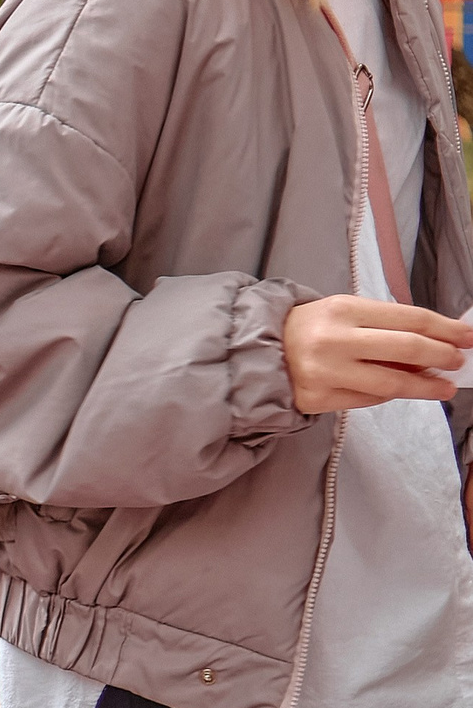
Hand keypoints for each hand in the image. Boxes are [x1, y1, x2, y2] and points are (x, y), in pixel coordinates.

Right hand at [284, 296, 472, 413]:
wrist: (255, 352)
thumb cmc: (306, 329)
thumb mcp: (342, 314)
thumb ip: (383, 327)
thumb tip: (433, 346)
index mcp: (343, 309)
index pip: (409, 318)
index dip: (445, 328)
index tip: (468, 336)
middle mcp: (334, 339)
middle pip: (408, 348)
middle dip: (442, 355)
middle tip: (458, 361)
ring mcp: (326, 372)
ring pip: (392, 382)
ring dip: (426, 385)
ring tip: (443, 387)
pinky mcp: (318, 398)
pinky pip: (368, 398)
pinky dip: (389, 394)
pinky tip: (399, 389)